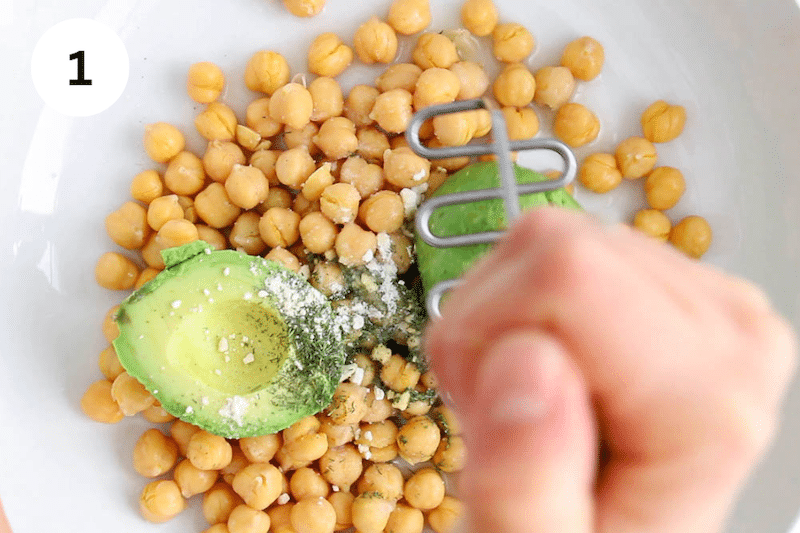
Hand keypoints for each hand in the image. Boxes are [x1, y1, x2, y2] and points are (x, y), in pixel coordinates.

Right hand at [424, 206, 795, 532]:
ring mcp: (706, 296)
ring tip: (520, 394)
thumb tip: (524, 360)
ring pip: (550, 234)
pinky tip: (536, 365)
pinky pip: (559, 244)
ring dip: (500, 316)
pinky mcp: (671, 279)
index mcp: (710, 401)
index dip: (488, 337)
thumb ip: (522, 487)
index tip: (489, 412)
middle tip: (503, 409)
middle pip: (556, 244)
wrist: (608, 529)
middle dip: (492, 325)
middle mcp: (730, 332)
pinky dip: (517, 303)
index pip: (564, 274)